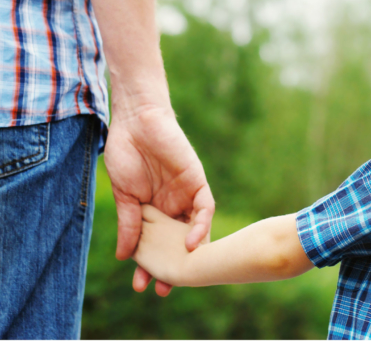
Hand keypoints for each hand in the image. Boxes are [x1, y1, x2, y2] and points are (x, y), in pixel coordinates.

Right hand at [104, 104, 214, 295]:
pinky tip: (193, 242)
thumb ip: (129, 224)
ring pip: (195, 229)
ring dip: (191, 252)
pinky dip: (201, 225)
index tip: (142, 284)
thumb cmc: (126, 153)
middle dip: (173, 265)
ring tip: (179, 275)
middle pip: (178, 241)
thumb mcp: (124, 195)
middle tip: (164, 289)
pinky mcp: (197, 180)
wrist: (136, 121)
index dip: (151, 264)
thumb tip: (124, 257)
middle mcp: (173, 206)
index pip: (157, 243)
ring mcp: (186, 194)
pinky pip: (205, 207)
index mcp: (154, 210)